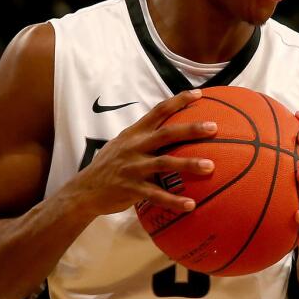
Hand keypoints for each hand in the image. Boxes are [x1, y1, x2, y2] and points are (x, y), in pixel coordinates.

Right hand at [70, 90, 216, 216]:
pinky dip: (174, 200)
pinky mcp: (131, 189)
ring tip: (211, 167)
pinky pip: (156, 195)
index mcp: (135, 134)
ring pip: (164, 163)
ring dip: (188, 164)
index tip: (199, 93)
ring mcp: (133, 168)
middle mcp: (134, 147)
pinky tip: (191, 205)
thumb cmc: (112, 165)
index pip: (158, 111)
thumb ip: (145, 136)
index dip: (178, 101)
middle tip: (214, 127)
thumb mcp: (124, 144)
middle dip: (190, 129)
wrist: (84, 190)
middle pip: (166, 134)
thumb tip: (175, 128)